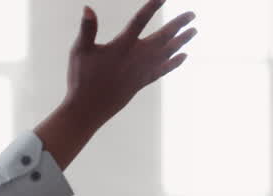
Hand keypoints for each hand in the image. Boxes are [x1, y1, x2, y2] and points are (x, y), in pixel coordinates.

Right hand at [62, 0, 195, 123]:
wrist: (88, 108)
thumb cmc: (81, 79)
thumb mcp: (79, 51)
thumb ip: (87, 29)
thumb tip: (87, 8)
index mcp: (122, 45)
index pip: (140, 20)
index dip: (152, 6)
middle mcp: (137, 56)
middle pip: (164, 36)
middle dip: (179, 24)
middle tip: (192, 14)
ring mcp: (142, 70)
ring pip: (168, 52)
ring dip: (182, 40)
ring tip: (193, 31)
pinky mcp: (143, 82)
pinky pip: (164, 70)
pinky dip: (174, 62)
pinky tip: (183, 56)